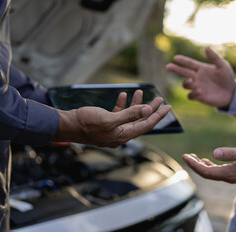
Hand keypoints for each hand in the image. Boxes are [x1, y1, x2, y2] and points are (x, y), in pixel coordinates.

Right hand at [53, 90, 170, 146]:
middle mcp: (121, 134)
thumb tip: (147, 110)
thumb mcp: (109, 119)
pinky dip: (122, 105)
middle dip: (150, 109)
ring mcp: (113, 129)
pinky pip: (118, 114)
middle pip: (141, 120)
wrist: (67, 125)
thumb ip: (129, 115)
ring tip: (139, 92)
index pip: (146, 124)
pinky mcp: (106, 124)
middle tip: (160, 98)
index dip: (158, 115)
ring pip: (130, 116)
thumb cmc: (86, 123)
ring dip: (136, 104)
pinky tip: (123, 95)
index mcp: (124, 135)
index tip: (168, 106)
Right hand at [166, 47, 235, 107]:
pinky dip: (193, 93)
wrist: (231, 92)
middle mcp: (197, 77)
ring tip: (192, 81)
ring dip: (186, 82)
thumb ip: (214, 57)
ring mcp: (197, 87)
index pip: (189, 63)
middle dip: (176, 69)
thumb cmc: (227, 77)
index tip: (175, 58)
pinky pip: (191, 95)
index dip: (182, 60)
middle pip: (183, 73)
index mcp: (201, 68)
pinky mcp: (199, 96)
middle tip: (168, 66)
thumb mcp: (223, 65)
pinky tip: (199, 91)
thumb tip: (206, 47)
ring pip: (185, 84)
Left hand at [182, 145, 235, 182]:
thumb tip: (214, 153)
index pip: (206, 172)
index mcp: (229, 173)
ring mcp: (232, 176)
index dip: (193, 165)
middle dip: (194, 165)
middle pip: (206, 174)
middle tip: (185, 156)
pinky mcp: (235, 173)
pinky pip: (218, 172)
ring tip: (192, 157)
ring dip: (201, 165)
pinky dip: (210, 166)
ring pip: (212, 173)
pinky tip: (206, 160)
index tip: (184, 157)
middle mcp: (229, 177)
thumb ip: (230, 153)